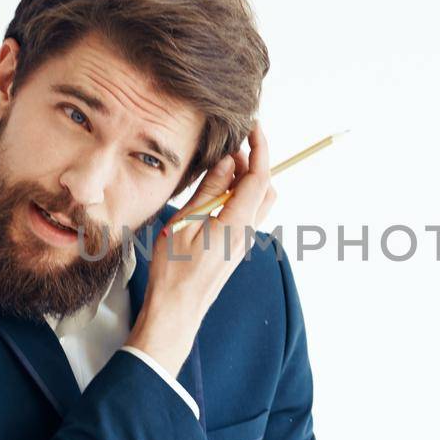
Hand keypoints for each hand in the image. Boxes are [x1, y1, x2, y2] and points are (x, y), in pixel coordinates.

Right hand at [125, 121, 276, 373]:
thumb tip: (226, 163)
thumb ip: (208, 191)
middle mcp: (247, 232)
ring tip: (221, 168)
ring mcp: (243, 242)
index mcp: (236, 223)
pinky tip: (215, 194)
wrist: (176, 312)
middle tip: (231, 148)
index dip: (260, 148)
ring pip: (258, 202)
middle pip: (266, 188)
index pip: (259, 177)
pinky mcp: (236, 249)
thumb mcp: (184, 223)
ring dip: (246, 180)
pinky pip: (246, 215)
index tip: (254, 127)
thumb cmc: (173, 273)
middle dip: (255, 162)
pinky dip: (238, 196)